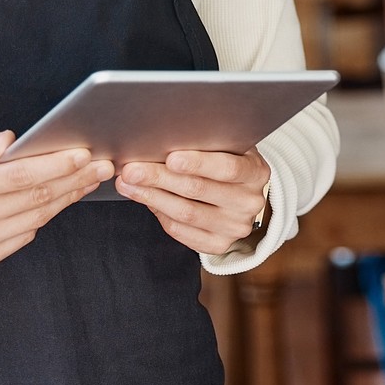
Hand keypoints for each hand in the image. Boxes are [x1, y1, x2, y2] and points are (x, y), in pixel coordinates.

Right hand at [0, 131, 111, 268]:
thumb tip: (12, 141)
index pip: (21, 177)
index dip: (57, 165)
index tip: (85, 153)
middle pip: (35, 199)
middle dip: (74, 180)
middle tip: (104, 165)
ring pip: (35, 218)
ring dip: (67, 198)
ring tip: (91, 179)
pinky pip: (25, 235)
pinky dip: (46, 215)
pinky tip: (63, 197)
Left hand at [116, 148, 272, 254]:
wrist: (241, 195)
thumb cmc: (227, 161)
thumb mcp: (226, 147)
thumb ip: (205, 143)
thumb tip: (161, 140)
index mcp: (256, 172)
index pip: (228, 168)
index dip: (199, 163)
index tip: (170, 157)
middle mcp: (250, 202)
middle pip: (199, 191)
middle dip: (160, 178)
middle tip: (131, 170)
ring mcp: (235, 227)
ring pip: (186, 213)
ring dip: (151, 197)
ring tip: (128, 184)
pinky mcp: (219, 245)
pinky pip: (181, 231)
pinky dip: (159, 214)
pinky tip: (145, 199)